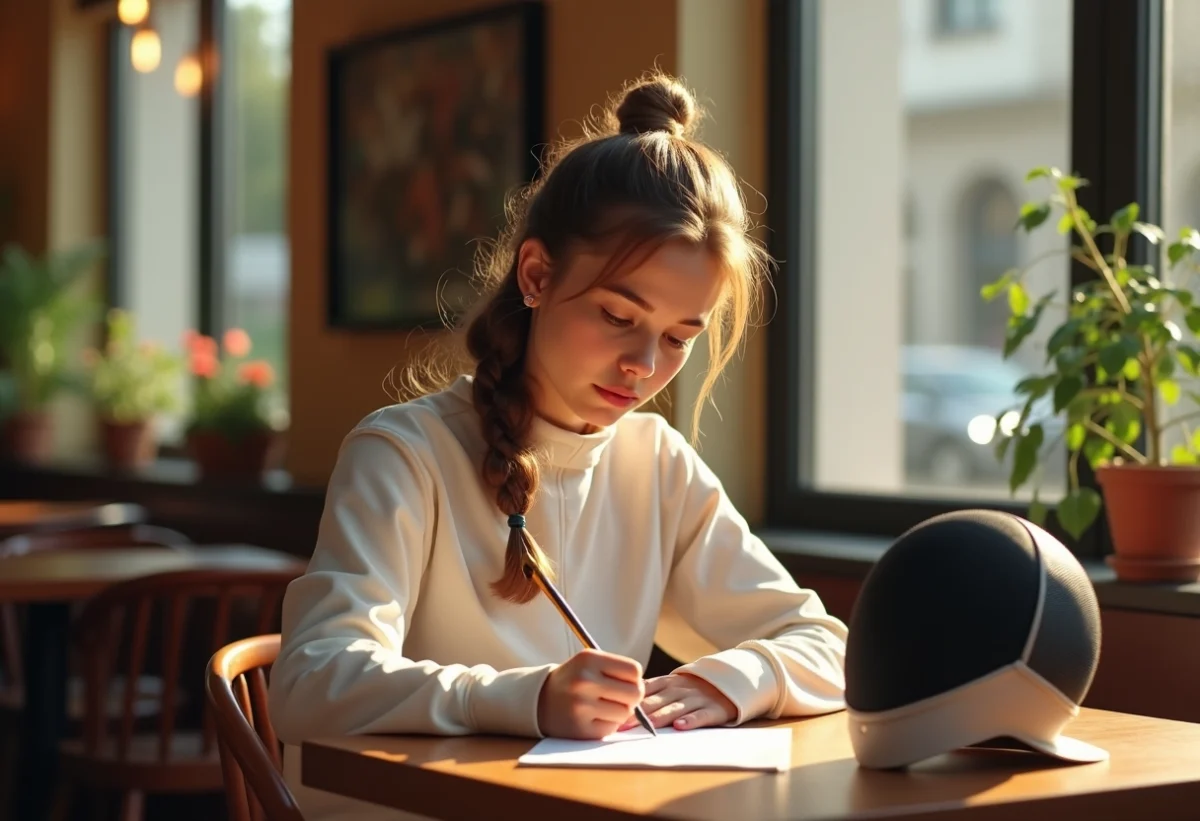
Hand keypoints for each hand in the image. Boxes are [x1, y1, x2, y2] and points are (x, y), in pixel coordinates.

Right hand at [537, 649, 645, 738]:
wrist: (539, 700)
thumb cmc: (574, 680)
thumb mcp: (590, 663)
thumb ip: (618, 671)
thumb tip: (645, 692)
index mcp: (589, 659)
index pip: (634, 670)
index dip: (634, 678)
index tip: (624, 682)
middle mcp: (584, 680)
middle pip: (635, 693)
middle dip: (632, 697)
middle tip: (619, 697)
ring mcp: (581, 706)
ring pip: (625, 713)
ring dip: (619, 712)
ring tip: (602, 707)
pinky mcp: (580, 729)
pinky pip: (611, 729)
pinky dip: (607, 725)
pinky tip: (593, 718)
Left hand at [618, 672, 736, 731]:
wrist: (728, 682)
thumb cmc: (690, 689)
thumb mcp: (670, 685)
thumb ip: (649, 692)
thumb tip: (619, 702)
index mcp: (667, 682)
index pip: (645, 690)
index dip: (629, 702)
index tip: (612, 712)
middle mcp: (680, 689)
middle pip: (656, 701)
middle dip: (638, 713)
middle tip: (623, 723)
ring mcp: (696, 698)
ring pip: (676, 707)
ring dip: (661, 716)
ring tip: (648, 725)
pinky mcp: (713, 709)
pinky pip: (701, 716)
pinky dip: (691, 721)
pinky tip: (680, 727)